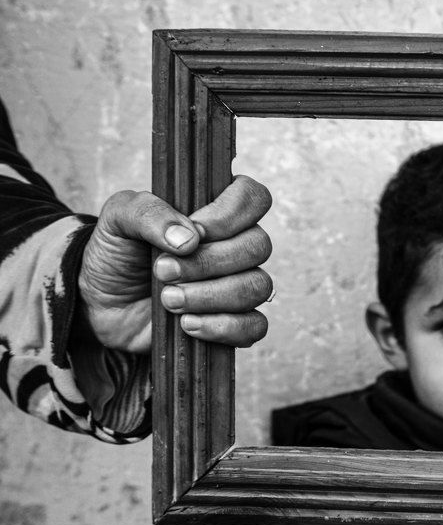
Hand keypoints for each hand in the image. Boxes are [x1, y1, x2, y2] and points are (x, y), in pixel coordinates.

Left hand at [78, 175, 272, 351]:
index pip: (253, 198)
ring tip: (168, 299)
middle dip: (208, 262)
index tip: (194, 232)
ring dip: (210, 296)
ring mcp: (240, 284)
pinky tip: (187, 324)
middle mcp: (236, 245)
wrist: (101, 304)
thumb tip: (188, 238)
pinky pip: (254, 325)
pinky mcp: (236, 322)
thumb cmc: (118, 255)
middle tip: (163, 271)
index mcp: (216, 211)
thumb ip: (148, 213)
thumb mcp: (118, 219)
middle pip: (258, 246)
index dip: (229, 216)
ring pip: (257, 286)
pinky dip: (222, 326)